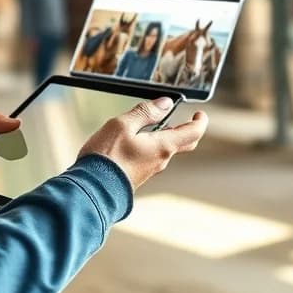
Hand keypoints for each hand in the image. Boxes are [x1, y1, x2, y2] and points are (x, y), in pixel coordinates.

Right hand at [79, 98, 207, 189]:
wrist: (92, 189)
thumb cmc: (106, 157)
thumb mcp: (123, 125)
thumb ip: (145, 112)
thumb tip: (166, 103)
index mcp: (163, 146)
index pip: (193, 132)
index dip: (200, 121)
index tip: (199, 113)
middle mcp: (161, 160)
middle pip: (184, 143)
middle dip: (186, 129)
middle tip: (184, 118)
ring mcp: (151, 169)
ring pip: (166, 150)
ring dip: (164, 136)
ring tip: (149, 124)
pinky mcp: (139, 175)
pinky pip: (152, 157)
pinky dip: (152, 145)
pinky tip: (135, 140)